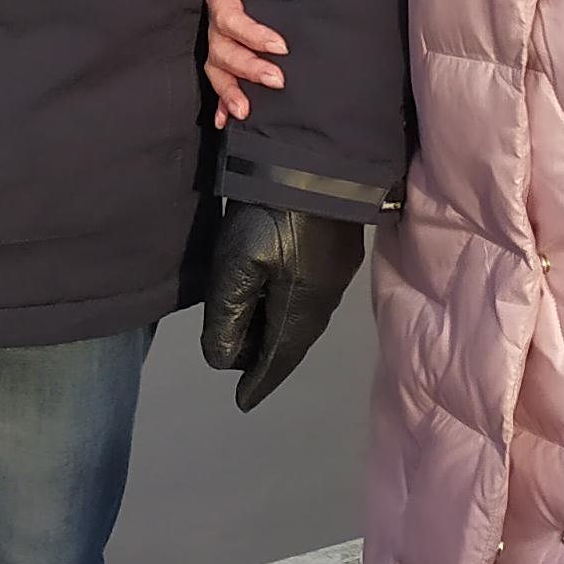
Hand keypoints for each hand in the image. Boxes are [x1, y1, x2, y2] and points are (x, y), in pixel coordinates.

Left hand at [201, 202, 365, 413]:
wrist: (317, 162)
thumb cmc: (272, 216)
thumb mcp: (236, 266)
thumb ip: (227, 316)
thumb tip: (223, 360)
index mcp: (299, 311)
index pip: (277, 360)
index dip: (258, 382)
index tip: (243, 402)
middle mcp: (324, 302)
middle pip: (292, 343)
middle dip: (267, 359)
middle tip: (242, 368)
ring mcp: (336, 276)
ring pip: (303, 320)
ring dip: (279, 333)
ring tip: (257, 337)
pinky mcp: (339, 254)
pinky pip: (311, 299)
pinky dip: (291, 310)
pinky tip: (279, 300)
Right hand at [202, 0, 288, 123]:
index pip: (230, 19)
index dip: (253, 35)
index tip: (280, 46)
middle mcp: (214, 18)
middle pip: (222, 49)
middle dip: (247, 67)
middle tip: (277, 80)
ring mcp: (217, 35)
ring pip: (217, 66)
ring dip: (229, 90)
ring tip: (244, 110)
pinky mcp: (225, 45)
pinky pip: (218, 74)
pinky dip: (219, 98)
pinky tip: (224, 118)